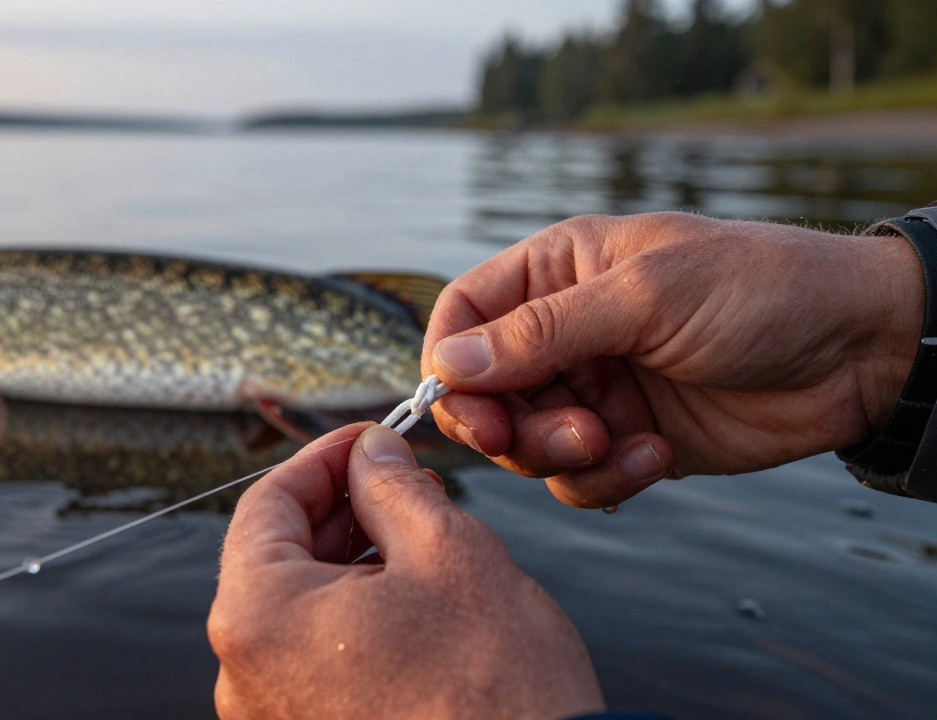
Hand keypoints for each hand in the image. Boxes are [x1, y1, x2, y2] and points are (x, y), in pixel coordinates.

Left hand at [208, 423, 603, 719]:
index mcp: (259, 619)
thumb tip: (372, 456)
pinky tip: (410, 602)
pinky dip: (353, 619)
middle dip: (341, 511)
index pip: (265, 505)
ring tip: (418, 540)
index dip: (322, 459)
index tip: (365, 440)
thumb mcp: (450, 555)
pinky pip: (315, 662)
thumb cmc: (497, 696)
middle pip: (276, 559)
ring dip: (351, 563)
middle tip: (402, 482)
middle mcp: (245, 678)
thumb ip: (396, 489)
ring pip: (299, 611)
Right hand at [423, 212, 923, 507]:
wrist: (860, 350)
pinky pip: (579, 477)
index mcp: (559, 271)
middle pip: (486, 391)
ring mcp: (596, 388)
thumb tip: (448, 362)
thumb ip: (543, 332)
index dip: (451, 363)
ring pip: (526, 442)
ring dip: (559, 454)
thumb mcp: (646, 296)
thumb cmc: (760, 290)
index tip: (467, 408)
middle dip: (510, 424)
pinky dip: (605, 479)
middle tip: (563, 435)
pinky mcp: (628, 440)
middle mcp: (567, 330)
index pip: (465, 315)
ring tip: (614, 442)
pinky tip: (654, 458)